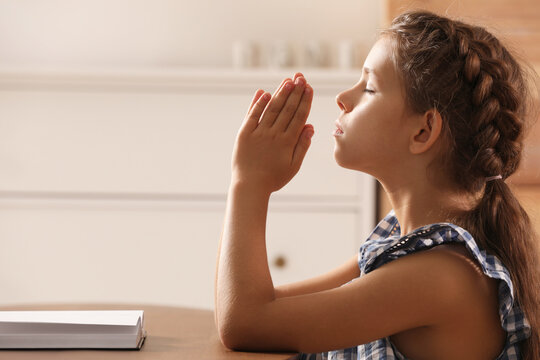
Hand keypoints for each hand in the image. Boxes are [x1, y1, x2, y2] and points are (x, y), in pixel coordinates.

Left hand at [231, 73, 313, 193]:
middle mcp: (274, 134)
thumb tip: (310, 127)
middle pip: (287, 109)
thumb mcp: (293, 166)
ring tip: (288, 80)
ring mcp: (258, 133)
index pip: (299, 116)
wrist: (250, 187)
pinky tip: (264, 93)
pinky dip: (258, 104)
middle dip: (295, 92)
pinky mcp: (244, 134)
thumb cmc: (274, 178)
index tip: (309, 87)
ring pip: (271, 109)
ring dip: (280, 93)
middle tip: (301, 77)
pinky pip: (252, 115)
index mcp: (287, 142)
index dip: (305, 100)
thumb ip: (302, 146)